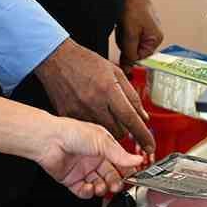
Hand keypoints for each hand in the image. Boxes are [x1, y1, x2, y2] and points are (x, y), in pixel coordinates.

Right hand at [35, 40, 155, 154]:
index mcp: (109, 89)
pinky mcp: (68, 116)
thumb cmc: (85, 62)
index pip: (131, 119)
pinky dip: (93, 127)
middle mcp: (94, 102)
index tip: (150, 148)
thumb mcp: (115, 72)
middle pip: (119, 132)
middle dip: (125, 130)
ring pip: (103, 134)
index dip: (143, 136)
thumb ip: (131, 95)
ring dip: (110, 129)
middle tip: (122, 119)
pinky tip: (91, 113)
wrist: (56, 59)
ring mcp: (80, 111)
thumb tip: (144, 116)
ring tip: (104, 113)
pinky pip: (87, 130)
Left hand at [35, 115, 148, 198]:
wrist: (49, 140)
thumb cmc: (71, 132)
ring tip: (101, 187)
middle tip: (117, 186)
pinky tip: (89, 187)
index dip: (127, 171)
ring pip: (99, 185)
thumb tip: (138, 160)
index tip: (133, 178)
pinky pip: (83, 191)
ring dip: (102, 189)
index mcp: (103, 147)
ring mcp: (83, 169)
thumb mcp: (101, 141)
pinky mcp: (72, 179)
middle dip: (115, 183)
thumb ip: (120, 154)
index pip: (120, 162)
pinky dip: (88, 192)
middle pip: (111, 176)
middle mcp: (94, 158)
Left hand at [116, 0, 163, 69]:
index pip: (140, 57)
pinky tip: (123, 22)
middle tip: (124, 30)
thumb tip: (128, 68)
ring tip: (124, 24)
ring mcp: (147, 29)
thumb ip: (129, 52)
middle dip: (126, 43)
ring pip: (130, 43)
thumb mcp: (130, 33)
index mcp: (156, 39)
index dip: (129, 53)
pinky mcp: (140, 24)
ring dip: (123, 36)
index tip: (122, 45)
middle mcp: (154, 36)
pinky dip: (124, 30)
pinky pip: (129, 34)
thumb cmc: (133, 7)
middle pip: (135, 50)